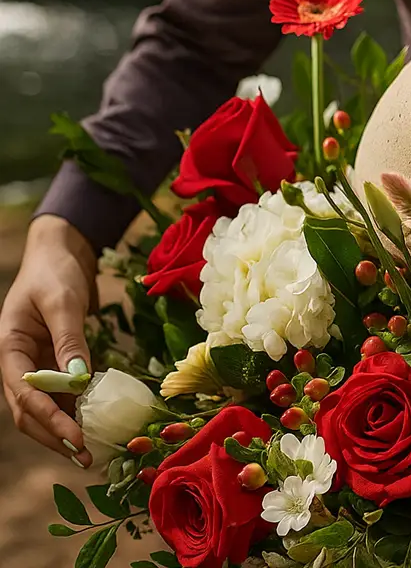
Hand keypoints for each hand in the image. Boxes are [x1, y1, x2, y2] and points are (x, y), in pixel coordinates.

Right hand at [0, 215, 97, 466]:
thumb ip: (69, 340)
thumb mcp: (62, 302)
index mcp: (9, 349)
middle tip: (87, 457)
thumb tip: (80, 381)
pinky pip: (64, 396)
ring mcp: (36, 366)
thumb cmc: (55, 273)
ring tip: (94, 451)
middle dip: (55, 437)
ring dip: (66, 430)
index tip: (77, 438)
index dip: (50, 420)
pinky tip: (99, 424)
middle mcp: (18, 363)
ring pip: (46, 409)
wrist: (60, 255)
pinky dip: (79, 411)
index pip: (25, 395)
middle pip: (30, 412)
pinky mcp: (55, 365)